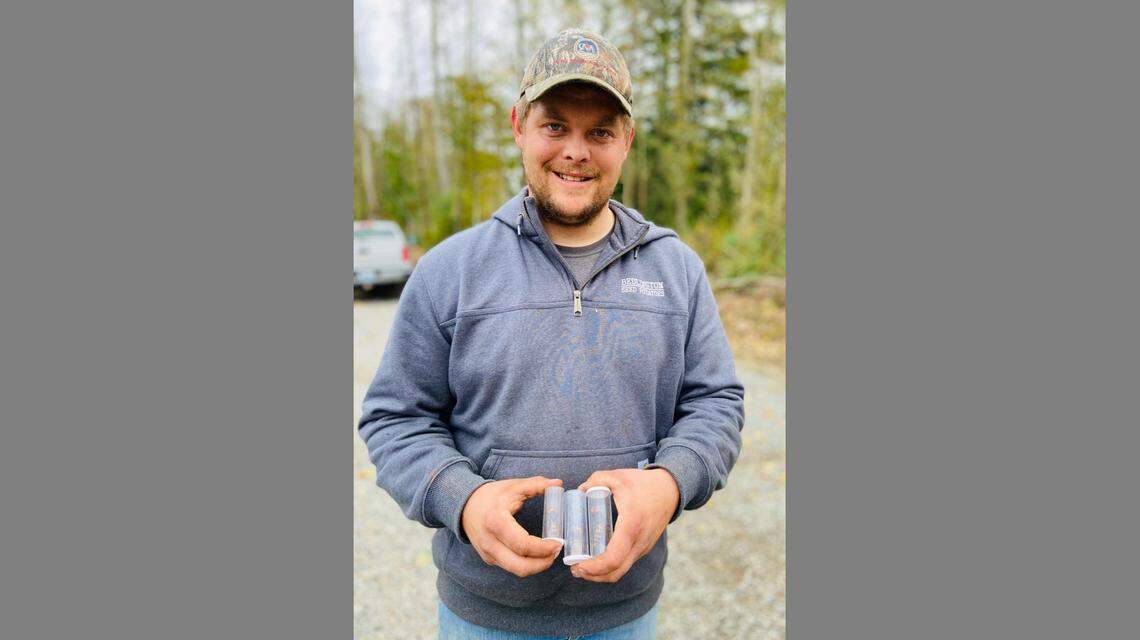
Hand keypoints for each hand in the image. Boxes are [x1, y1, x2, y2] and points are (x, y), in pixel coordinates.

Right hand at [460, 476, 563, 576]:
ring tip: (549, 554)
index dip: (543, 548)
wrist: (465, 505)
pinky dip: (526, 564)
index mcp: (496, 522)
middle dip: (542, 564)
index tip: (558, 543)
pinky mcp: (489, 558)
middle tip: (556, 552)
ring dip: (536, 566)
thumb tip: (558, 483)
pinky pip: (510, 566)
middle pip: (520, 566)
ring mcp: (488, 553)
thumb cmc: (492, 495)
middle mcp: (490, 542)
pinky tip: (536, 554)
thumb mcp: (513, 486)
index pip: (522, 544)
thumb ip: (537, 484)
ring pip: (516, 570)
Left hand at [570, 468, 679, 582]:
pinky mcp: (644, 548)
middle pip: (615, 572)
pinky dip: (611, 567)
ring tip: (583, 566)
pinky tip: (598, 558)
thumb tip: (579, 490)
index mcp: (631, 526)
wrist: (670, 490)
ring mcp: (643, 547)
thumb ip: (596, 480)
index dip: (594, 568)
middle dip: (593, 576)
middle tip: (575, 569)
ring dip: (601, 573)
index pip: (613, 558)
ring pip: (621, 570)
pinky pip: (626, 563)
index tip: (578, 565)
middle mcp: (639, 542)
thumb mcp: (617, 477)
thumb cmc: (644, 484)